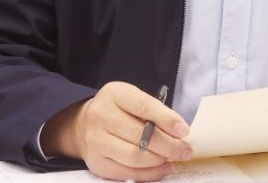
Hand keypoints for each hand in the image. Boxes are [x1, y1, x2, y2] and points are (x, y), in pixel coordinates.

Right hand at [41, 81, 192, 180]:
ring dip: (160, 160)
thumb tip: (178, 131)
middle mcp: (101, 116)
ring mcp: (97, 141)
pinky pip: (128, 173)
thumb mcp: (131, 98)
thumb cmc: (116, 109)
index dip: (166, 119)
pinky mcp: (97, 163)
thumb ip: (152, 110)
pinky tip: (163, 168)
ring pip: (135, 157)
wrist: (82, 125)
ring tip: (174, 158)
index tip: (184, 130)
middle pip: (141, 136)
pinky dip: (150, 174)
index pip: (143, 106)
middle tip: (185, 150)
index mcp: (114, 94)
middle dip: (169, 145)